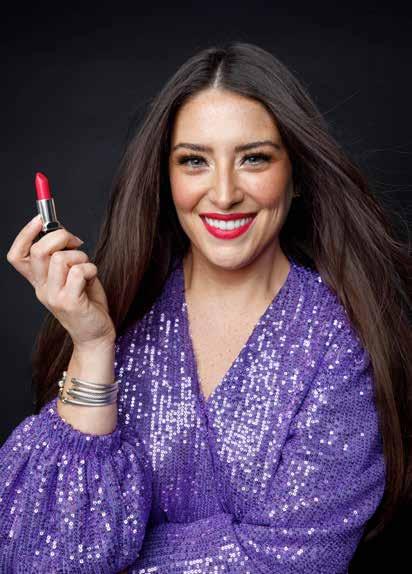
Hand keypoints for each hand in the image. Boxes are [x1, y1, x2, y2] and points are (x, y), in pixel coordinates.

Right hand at [6, 214, 115, 348]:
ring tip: (87, 269)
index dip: (25, 234)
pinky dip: (90, 269)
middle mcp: (41, 288)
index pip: (17, 255)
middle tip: (77, 242)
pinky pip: (78, 271)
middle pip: (39, 250)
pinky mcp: (69, 302)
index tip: (40, 219)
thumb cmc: (87, 302)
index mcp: (39, 281)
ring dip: (81, 256)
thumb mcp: (72, 276)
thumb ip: (64, 257)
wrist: (96, 335)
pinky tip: (92, 278)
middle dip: (61, 236)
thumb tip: (62, 232)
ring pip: (61, 258)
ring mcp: (54, 296)